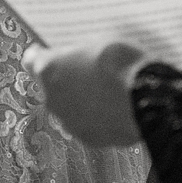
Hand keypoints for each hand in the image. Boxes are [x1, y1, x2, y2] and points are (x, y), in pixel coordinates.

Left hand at [23, 41, 146, 145]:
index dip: (44, 55)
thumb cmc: (122, 63)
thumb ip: (78, 54)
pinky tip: (115, 110)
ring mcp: (69, 122)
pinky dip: (97, 119)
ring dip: (81, 102)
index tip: (53, 53)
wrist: (148, 98)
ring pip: (69, 109)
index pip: (32, 60)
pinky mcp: (89, 139)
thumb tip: (78, 57)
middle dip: (67, 81)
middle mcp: (51, 98)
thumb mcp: (96, 43)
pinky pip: (88, 125)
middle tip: (90, 74)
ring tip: (106, 94)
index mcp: (48, 69)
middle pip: (52, 87)